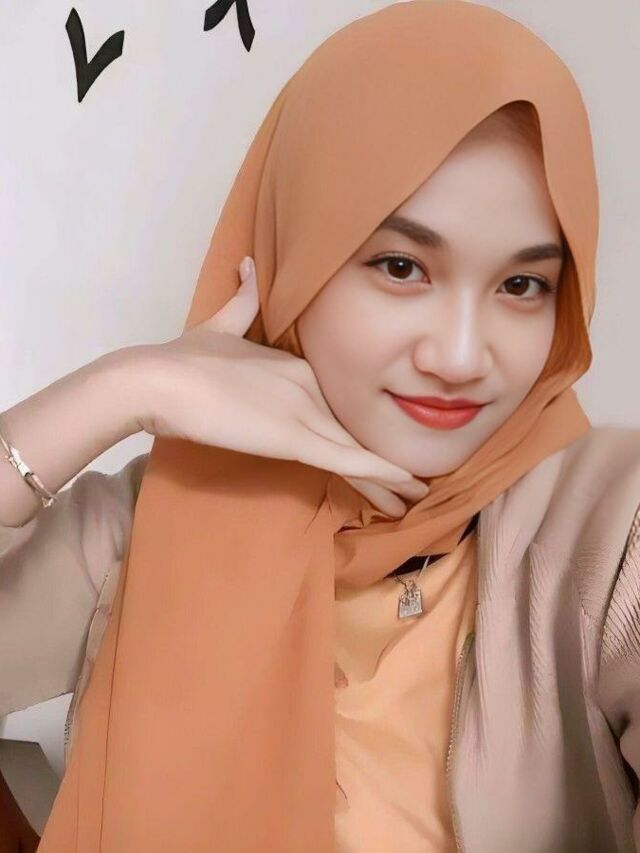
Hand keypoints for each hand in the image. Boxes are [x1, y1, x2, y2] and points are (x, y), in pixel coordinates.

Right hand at [133, 257, 428, 516]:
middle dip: (381, 454)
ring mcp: (305, 412)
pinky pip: (350, 461)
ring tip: (417, 495)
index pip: (336, 402)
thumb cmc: (182, 360)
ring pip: (359, 448)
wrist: (159, 379)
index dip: (355, 427)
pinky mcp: (296, 439)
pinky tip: (407, 488)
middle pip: (353, 427)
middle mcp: (309, 386)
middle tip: (410, 481)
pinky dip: (382, 475)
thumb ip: (241, 300)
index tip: (372, 446)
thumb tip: (248, 265)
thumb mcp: (219, 326)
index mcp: (296, 365)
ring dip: (390, 476)